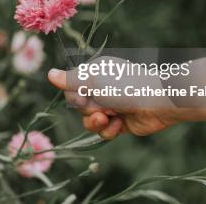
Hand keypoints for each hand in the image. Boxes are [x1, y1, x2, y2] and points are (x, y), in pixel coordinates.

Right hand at [48, 69, 179, 139]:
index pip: (71, 88)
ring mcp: (111, 106)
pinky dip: (110, 130)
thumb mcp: (93, 80)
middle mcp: (101, 89)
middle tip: (102, 106)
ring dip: (97, 123)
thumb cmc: (124, 86)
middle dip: (88, 110)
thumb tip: (49, 74)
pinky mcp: (120, 123)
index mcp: (94, 74)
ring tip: (109, 118)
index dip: (75, 96)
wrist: (157, 103)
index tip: (84, 96)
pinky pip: (104, 131)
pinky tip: (120, 124)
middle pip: (79, 107)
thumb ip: (70, 80)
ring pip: (90, 121)